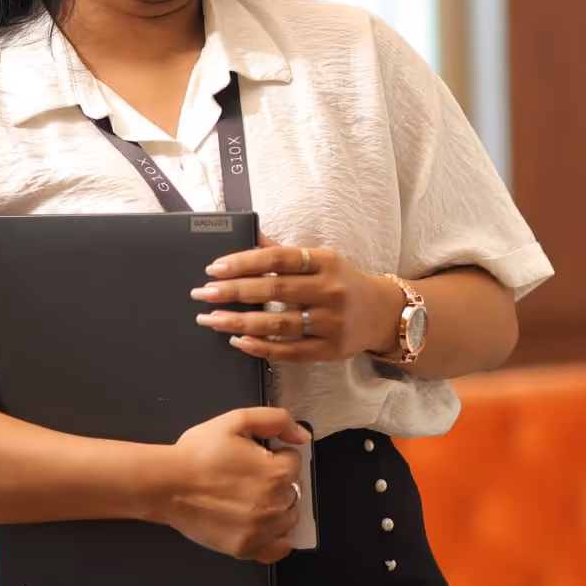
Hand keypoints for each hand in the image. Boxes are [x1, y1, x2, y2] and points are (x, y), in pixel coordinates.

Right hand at [156, 405, 306, 561]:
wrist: (165, 484)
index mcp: (276, 472)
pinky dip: (276, 537)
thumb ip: (277, 420)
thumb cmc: (197, 454)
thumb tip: (302, 436)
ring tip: (250, 498)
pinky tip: (261, 524)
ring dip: (278, 507)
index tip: (255, 457)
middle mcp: (274, 504)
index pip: (294, 461)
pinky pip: (280, 548)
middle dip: (276, 480)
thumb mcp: (237, 421)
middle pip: (294, 489)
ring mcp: (261, 530)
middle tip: (247, 477)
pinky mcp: (246, 548)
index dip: (274, 455)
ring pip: (289, 517)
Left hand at [190, 234, 403, 363]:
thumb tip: (251, 235)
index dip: (245, 261)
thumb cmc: (343, 283)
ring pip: (279, 323)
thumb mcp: (322, 260)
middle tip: (203, 293)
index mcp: (326, 262)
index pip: (280, 258)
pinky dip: (261, 347)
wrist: (382, 314)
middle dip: (234, 291)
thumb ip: (285, 253)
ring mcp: (332, 322)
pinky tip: (237, 341)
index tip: (214, 267)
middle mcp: (331, 290)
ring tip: (210, 318)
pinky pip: (290, 351)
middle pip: (275, 289)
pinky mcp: (330, 349)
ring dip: (240, 321)